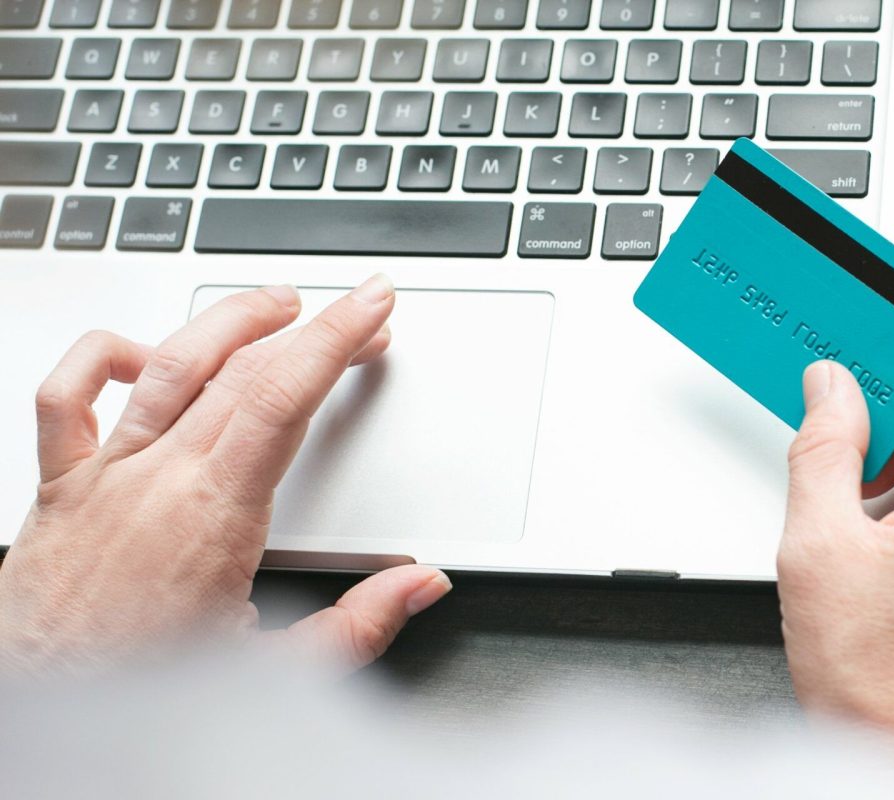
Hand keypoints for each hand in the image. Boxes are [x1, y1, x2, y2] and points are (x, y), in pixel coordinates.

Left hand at [0, 276, 450, 675]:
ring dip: (228, 323)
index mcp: (215, 518)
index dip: (336, 339)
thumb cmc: (138, 697)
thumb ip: (358, 625)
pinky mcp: (56, 490)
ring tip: (276, 304)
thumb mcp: (275, 675)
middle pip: (243, 371)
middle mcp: (156, 482)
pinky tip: (138, 352)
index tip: (371, 307)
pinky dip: (101, 359)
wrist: (42, 725)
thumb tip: (420, 583)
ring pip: (167, 365)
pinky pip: (66, 400)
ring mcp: (102, 478)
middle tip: (357, 316)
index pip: (286, 397)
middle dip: (312, 329)